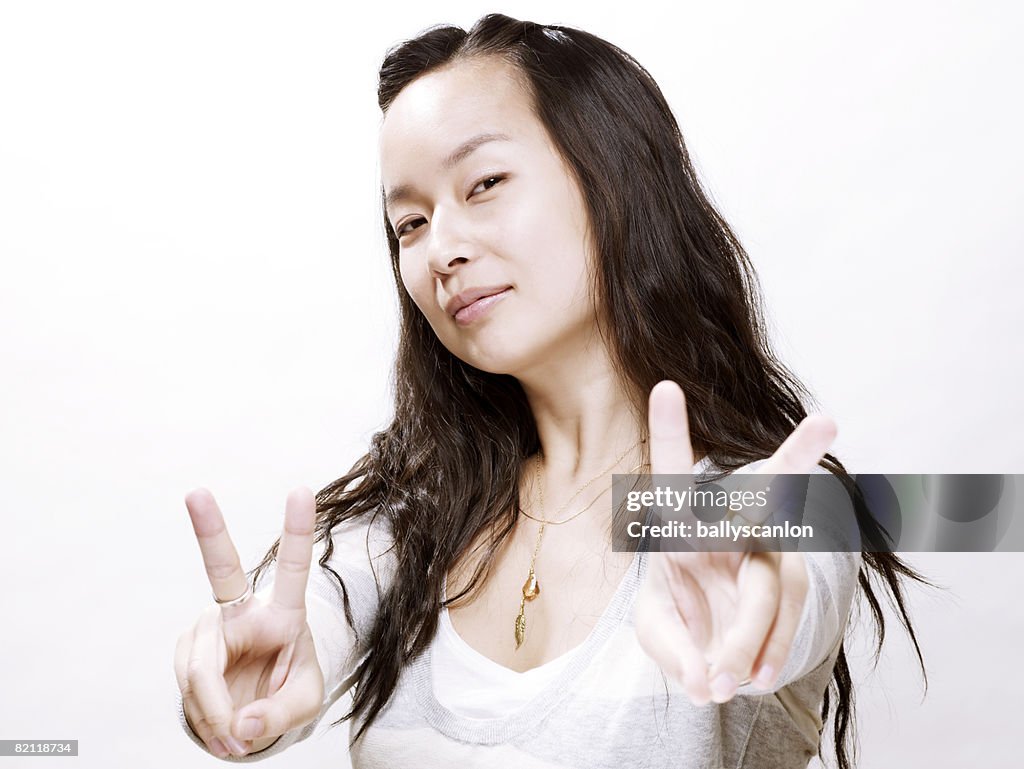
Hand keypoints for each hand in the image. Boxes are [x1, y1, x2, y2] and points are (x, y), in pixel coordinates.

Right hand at [174, 488, 324, 757]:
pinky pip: (189, 692)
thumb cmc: (286, 691)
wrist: (254, 708)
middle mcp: (242, 609)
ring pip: (201, 669)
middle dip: (208, 529)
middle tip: (196, 492)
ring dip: (218, 713)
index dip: (297, 531)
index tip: (301, 491)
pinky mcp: (186, 650)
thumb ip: (279, 714)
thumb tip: (242, 723)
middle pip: (221, 571)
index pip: (293, 568)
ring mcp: (209, 627)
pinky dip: (206, 720)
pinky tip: (221, 730)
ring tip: (237, 738)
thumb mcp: (303, 705)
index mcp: (284, 611)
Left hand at [633, 380, 836, 704]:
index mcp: (682, 520)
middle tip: (829, 422)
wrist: (714, 635)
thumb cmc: (677, 612)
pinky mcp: (791, 586)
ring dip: (745, 640)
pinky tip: (751, 678)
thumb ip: (670, 649)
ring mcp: (768, 554)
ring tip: (724, 682)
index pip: (673, 472)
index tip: (666, 386)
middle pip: (765, 495)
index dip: (670, 430)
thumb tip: (706, 680)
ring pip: (769, 590)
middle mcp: (731, 526)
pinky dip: (766, 653)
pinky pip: (786, 619)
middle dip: (797, 457)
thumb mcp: (654, 626)